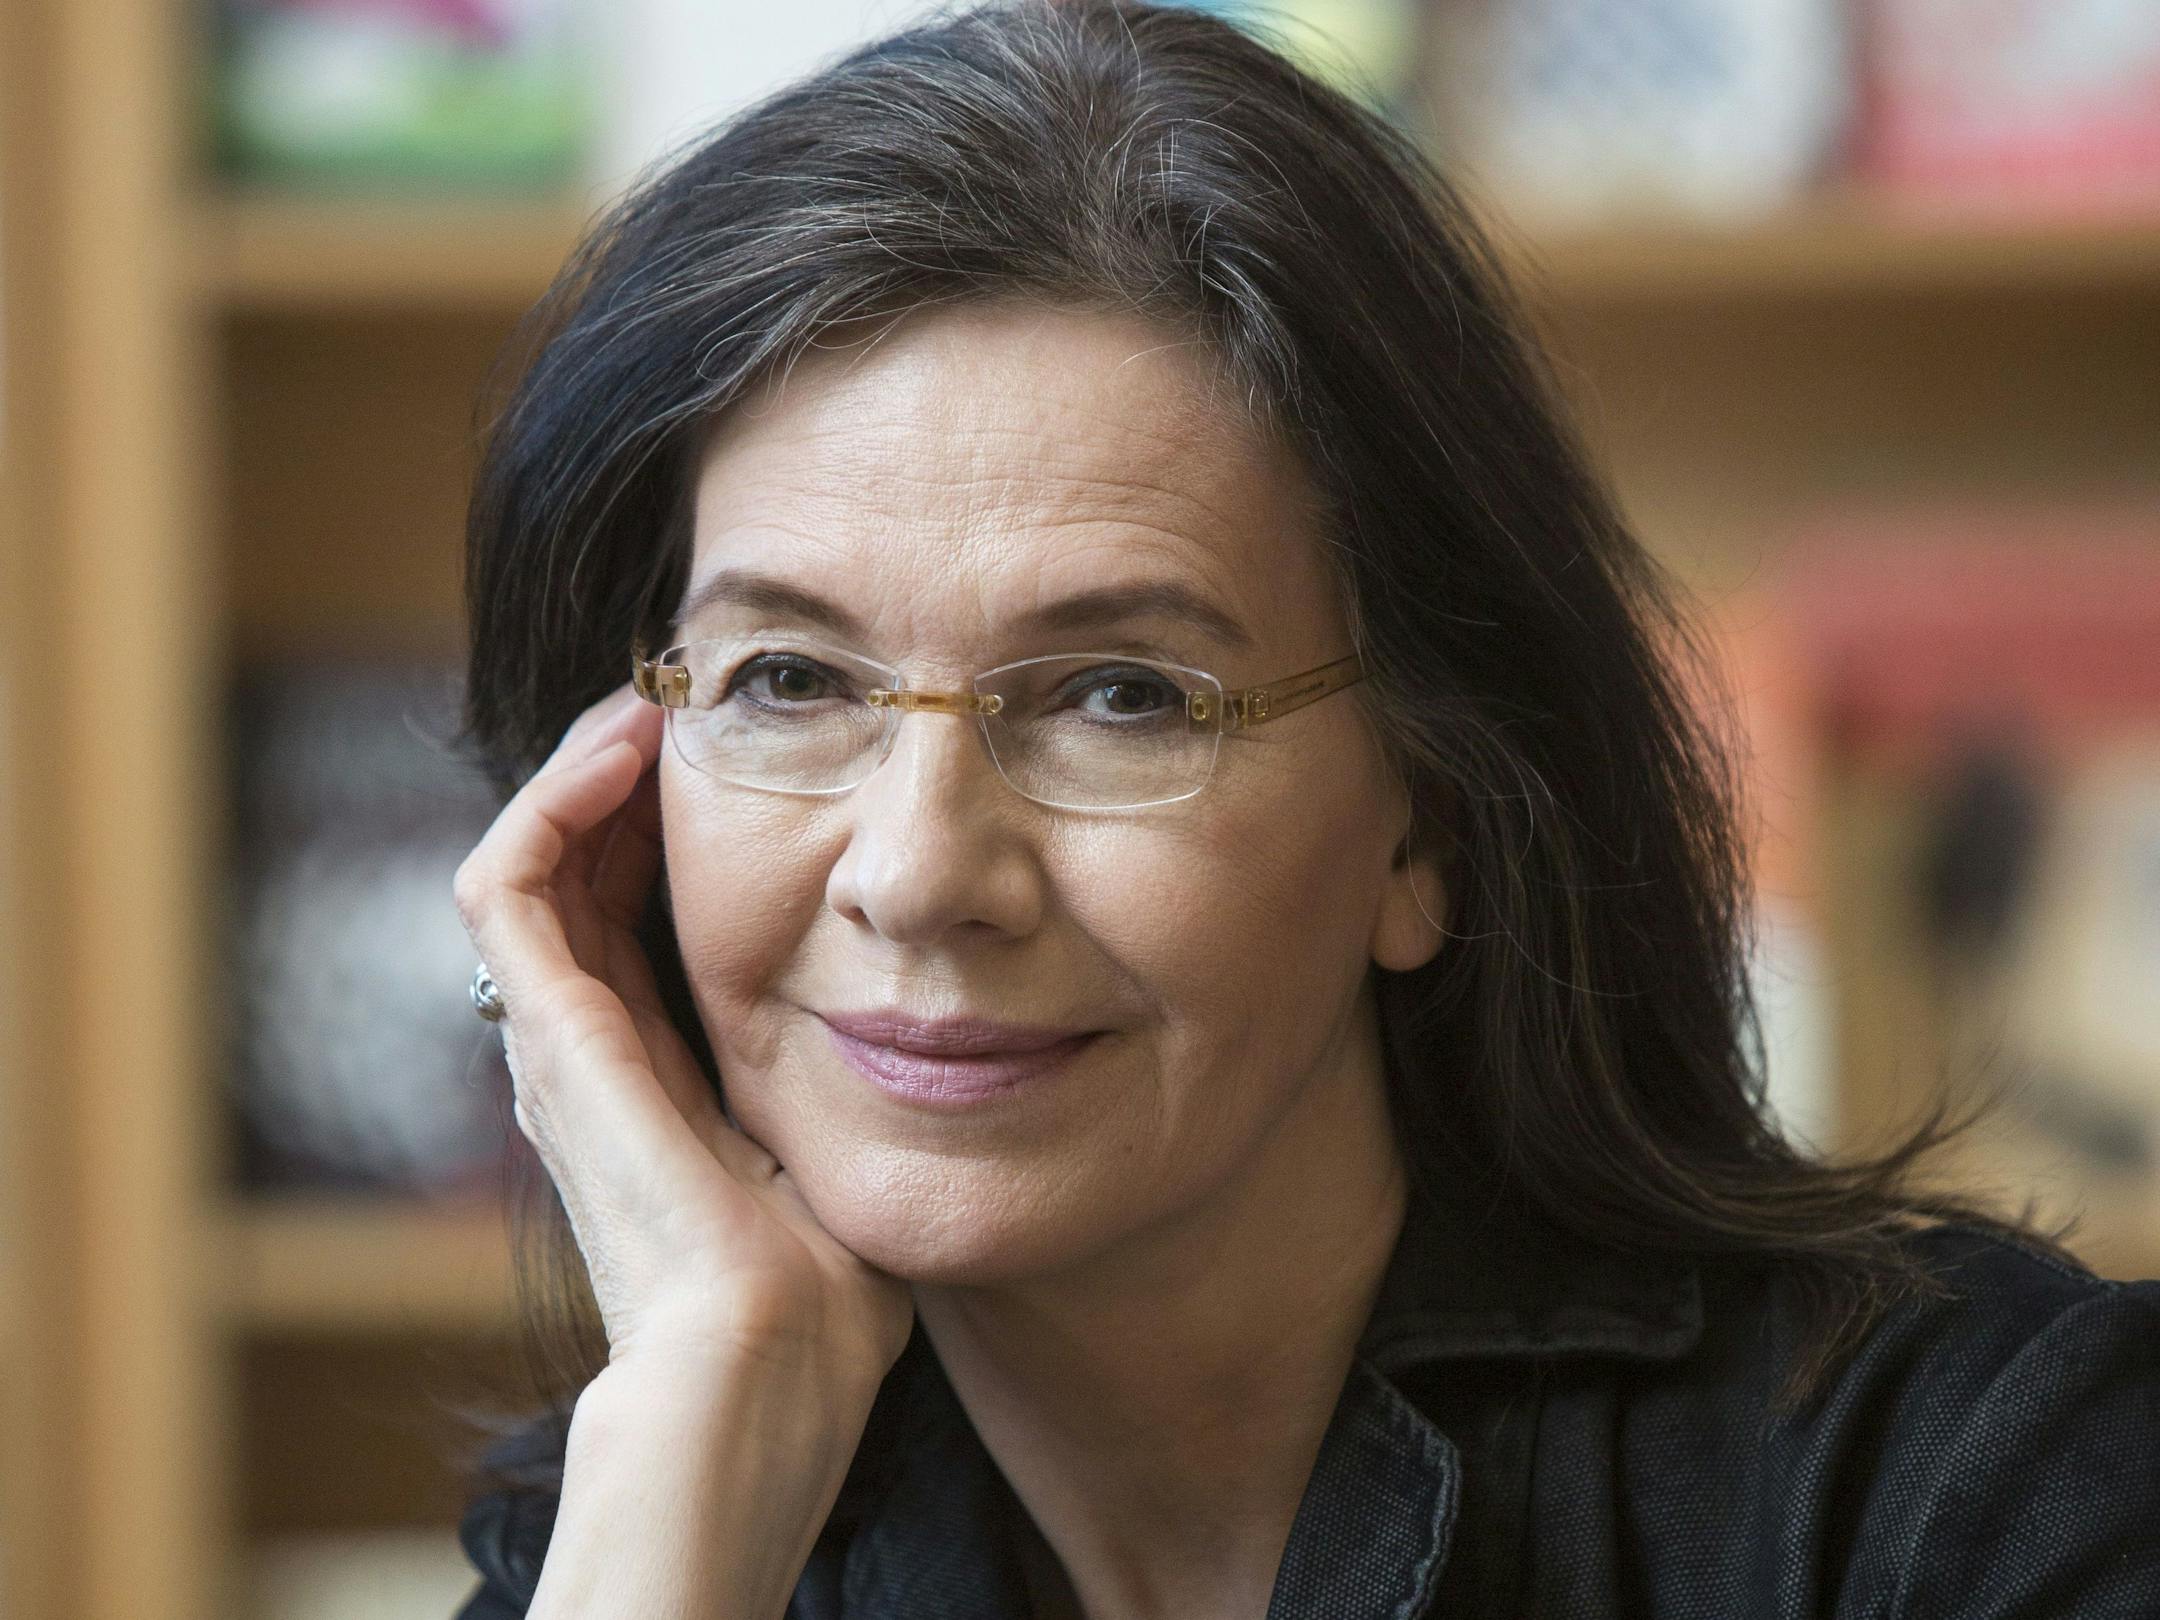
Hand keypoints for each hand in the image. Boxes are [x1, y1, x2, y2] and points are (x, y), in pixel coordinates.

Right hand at [452, 682, 914, 1389]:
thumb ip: (852, 1090)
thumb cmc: (822, 1298)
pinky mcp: (547, 1034)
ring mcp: (556, 1044)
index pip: (633, 920)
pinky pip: (508, 881)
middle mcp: (588, 1053)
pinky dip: (552, 798)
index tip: (745, 761)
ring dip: (582, 770)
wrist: (766, 1365)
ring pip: (530, 860)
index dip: (669, 833)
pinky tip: (627, 746)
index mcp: (653, 1080)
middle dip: (627, 785)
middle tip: (693, 709)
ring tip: (655, 706)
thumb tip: (934, 1034)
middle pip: (578, 878)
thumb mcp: (842, 1154)